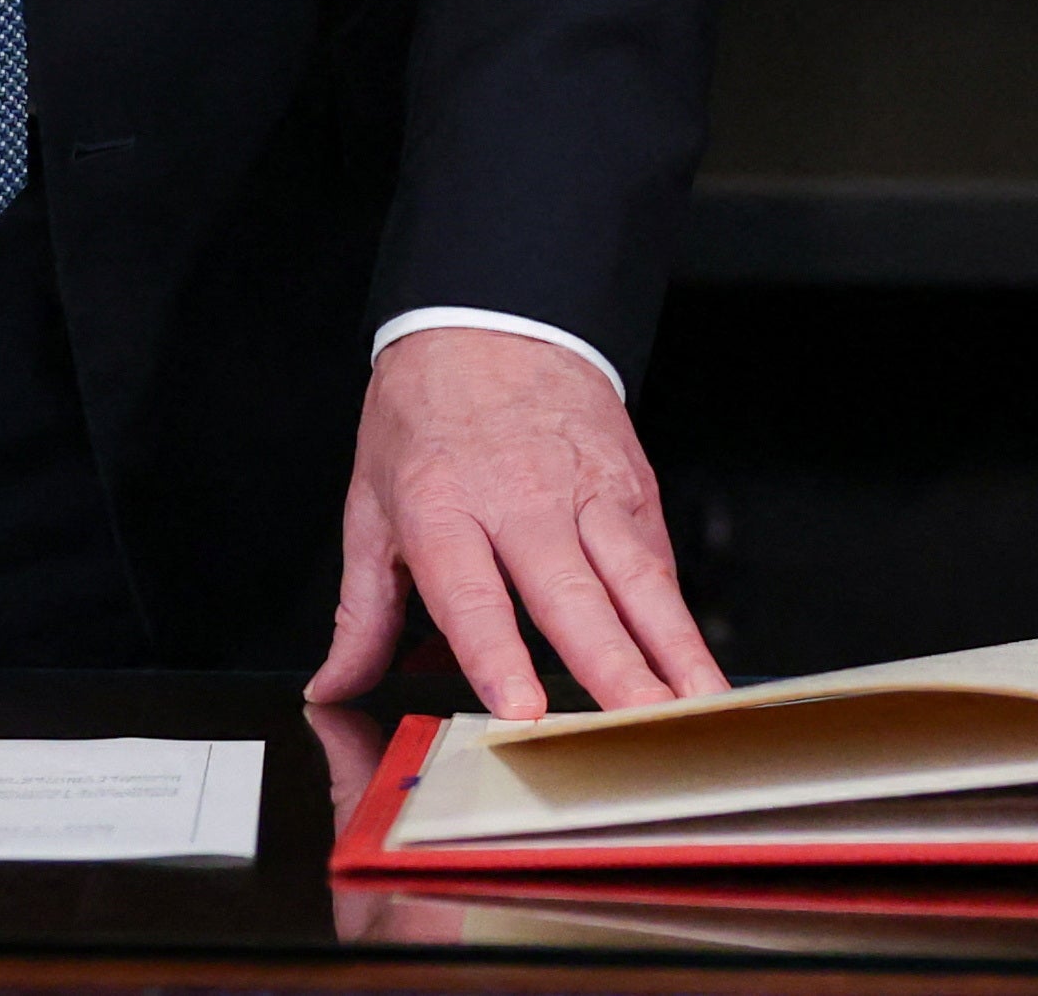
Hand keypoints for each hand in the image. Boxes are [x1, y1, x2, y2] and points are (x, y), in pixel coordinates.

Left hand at [304, 328, 722, 718]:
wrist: (491, 313)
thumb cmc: (426, 411)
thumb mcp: (371, 501)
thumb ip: (362, 610)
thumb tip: (337, 684)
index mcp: (443, 505)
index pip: (472, 593)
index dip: (497, 654)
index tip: (521, 708)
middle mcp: (521, 498)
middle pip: (572, 594)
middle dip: (613, 666)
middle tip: (640, 723)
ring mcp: (586, 489)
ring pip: (638, 577)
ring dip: (672, 647)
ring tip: (699, 705)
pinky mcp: (632, 483)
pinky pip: (657, 556)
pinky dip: (676, 612)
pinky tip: (695, 663)